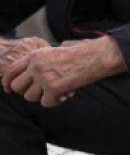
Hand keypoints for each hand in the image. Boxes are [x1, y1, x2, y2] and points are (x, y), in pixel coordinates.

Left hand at [2, 37, 124, 106]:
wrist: (96, 57)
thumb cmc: (80, 54)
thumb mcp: (54, 52)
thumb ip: (39, 62)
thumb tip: (30, 76)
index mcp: (34, 55)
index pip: (10, 72)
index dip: (7, 83)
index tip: (10, 90)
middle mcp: (36, 66)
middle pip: (17, 87)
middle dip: (26, 92)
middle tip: (39, 92)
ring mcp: (44, 77)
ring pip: (30, 97)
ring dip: (43, 97)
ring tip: (56, 92)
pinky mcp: (54, 88)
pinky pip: (46, 103)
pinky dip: (55, 102)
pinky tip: (65, 94)